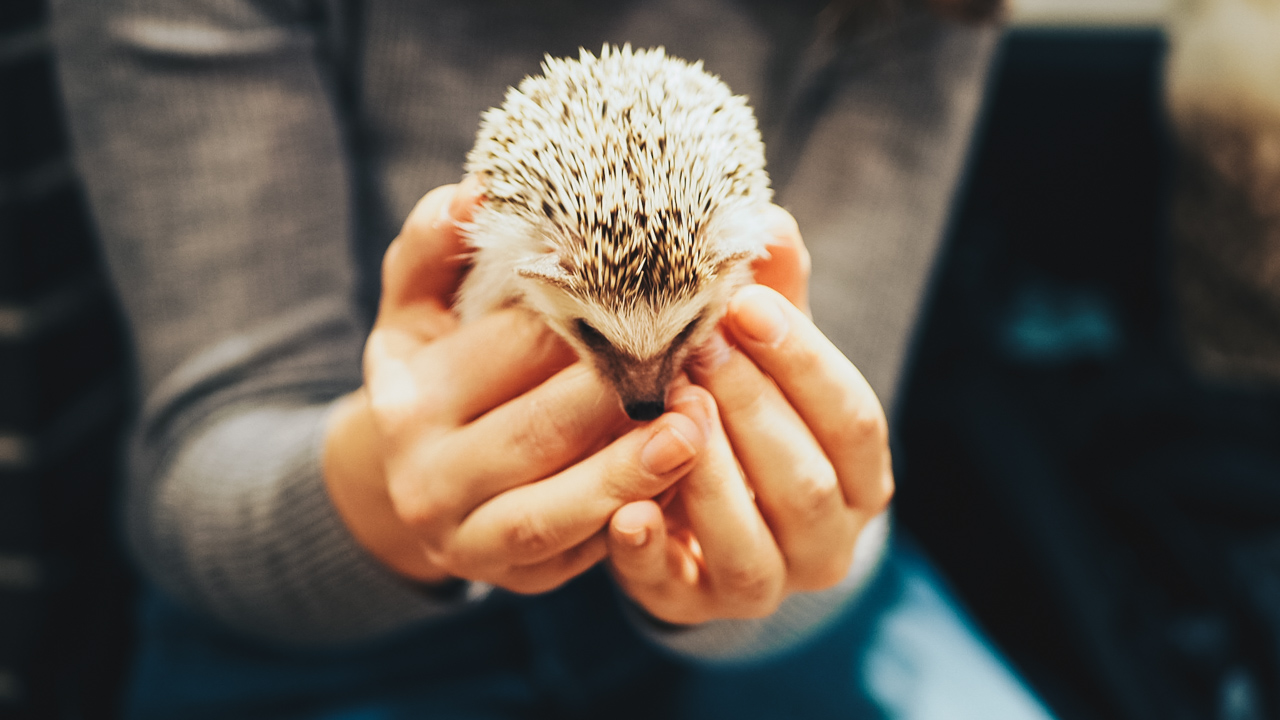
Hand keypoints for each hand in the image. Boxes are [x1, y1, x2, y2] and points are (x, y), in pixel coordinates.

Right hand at [324, 180, 709, 592]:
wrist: (418, 476)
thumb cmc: (441, 368)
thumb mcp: (419, 305)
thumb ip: (435, 245)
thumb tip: (477, 189)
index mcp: (405, 389)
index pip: (510, 346)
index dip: (590, 316)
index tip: (661, 284)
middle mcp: (422, 470)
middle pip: (541, 425)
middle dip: (622, 389)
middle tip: (700, 355)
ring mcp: (462, 535)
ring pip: (558, 504)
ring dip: (633, 466)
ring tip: (697, 425)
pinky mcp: (508, 577)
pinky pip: (575, 554)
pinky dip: (627, 519)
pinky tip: (678, 482)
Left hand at [605, 210, 894, 624]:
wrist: (700, 512)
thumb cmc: (743, 415)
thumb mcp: (763, 359)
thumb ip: (772, 296)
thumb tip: (768, 220)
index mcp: (860, 475)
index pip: (855, 419)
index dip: (803, 361)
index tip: (745, 305)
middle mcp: (828, 540)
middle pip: (806, 481)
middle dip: (750, 409)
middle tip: (694, 347)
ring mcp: (764, 583)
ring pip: (751, 544)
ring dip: (708, 473)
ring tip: (665, 407)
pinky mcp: (693, 605)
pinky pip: (675, 591)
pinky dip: (648, 553)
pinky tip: (624, 510)